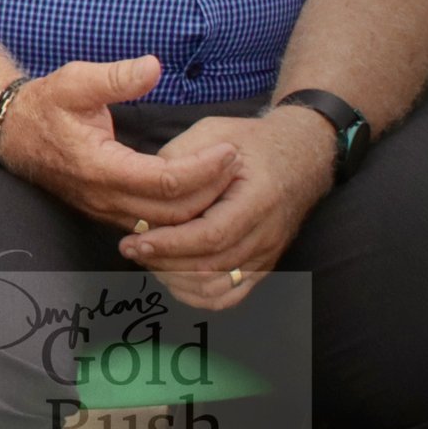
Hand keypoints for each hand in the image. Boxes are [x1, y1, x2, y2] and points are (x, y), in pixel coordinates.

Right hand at [0, 56, 239, 230]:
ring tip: (225, 178)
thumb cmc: (44, 106)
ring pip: (166, 225)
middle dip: (212, 190)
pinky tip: (200, 192)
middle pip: (174, 212)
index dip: (205, 169)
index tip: (230, 149)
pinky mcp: (108, 212)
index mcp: (100, 167)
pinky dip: (182, 213)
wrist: (11, 133)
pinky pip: (154, 225)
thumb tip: (152, 67)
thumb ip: (115, 76)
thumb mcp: (75, 80)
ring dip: (200, 206)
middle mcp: (104, 197)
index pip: (167, 181)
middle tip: (237, 163)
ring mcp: (105, 210)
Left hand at [119, 108, 332, 310]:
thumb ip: (180, 158)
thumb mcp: (213, 134)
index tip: (137, 239)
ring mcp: (267, 254)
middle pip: (211, 266)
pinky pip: (229, 294)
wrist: (299, 156)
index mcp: (258, 198)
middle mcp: (267, 233)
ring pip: (217, 286)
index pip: (211, 235)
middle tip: (129, 249)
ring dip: (175, 279)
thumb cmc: (249, 142)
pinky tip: (170, 277)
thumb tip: (145, 187)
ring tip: (146, 259)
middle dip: (163, 261)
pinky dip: (196, 294)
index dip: (170, 243)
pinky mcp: (262, 265)